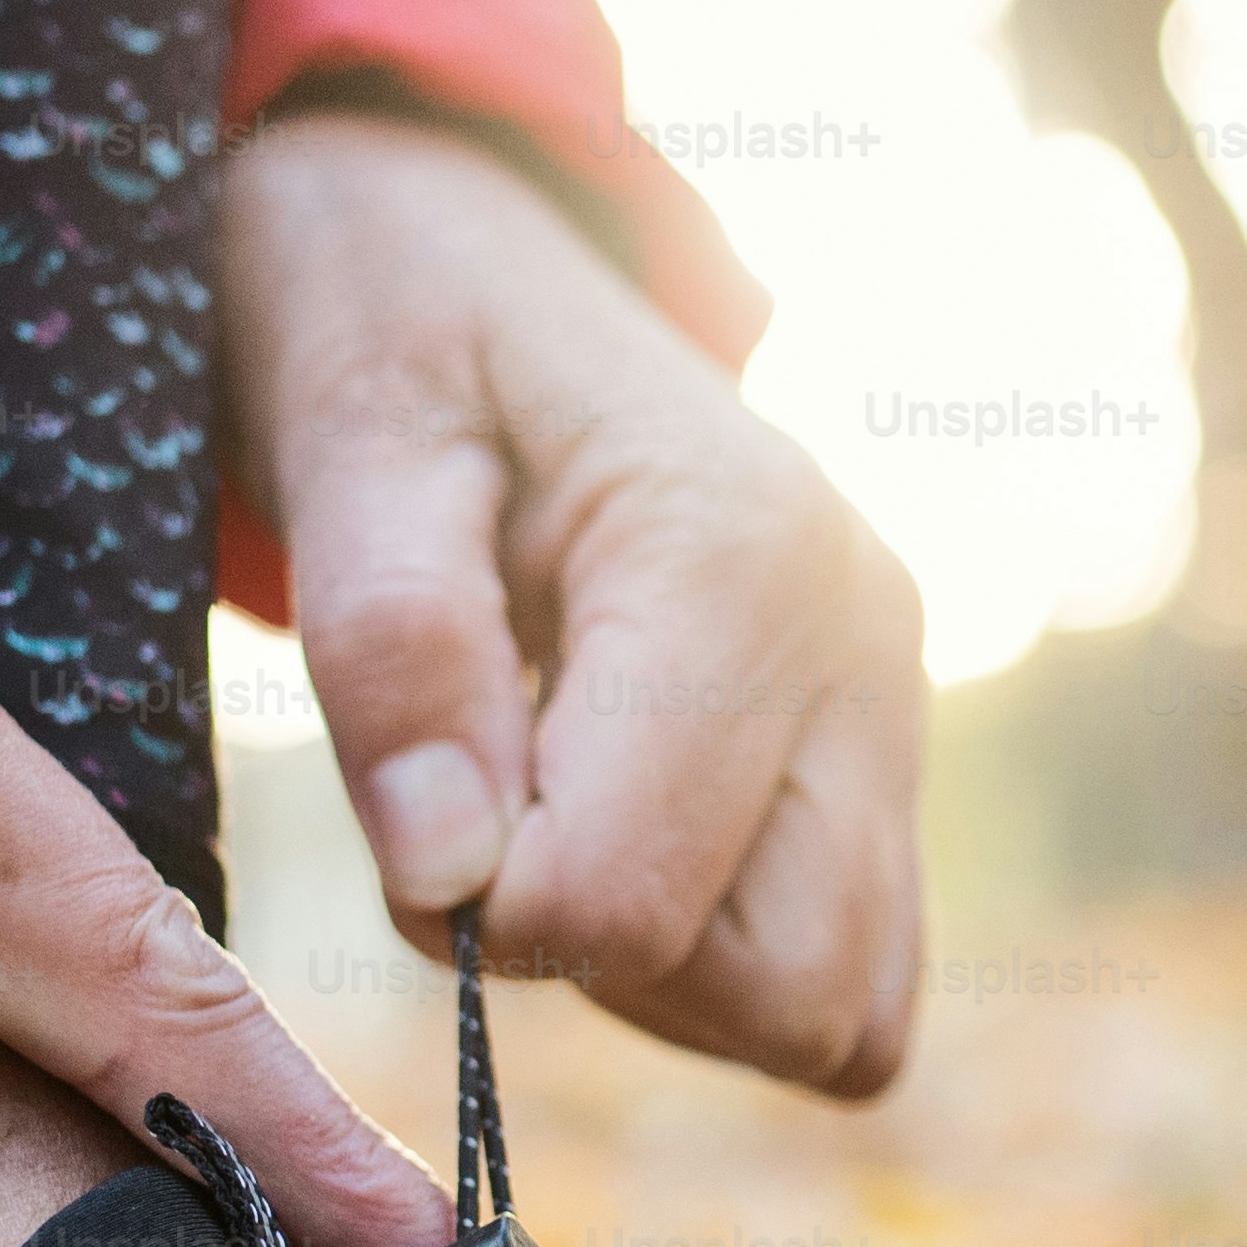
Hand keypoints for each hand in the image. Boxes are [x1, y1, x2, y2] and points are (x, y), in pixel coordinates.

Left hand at [222, 113, 925, 1095]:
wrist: (475, 238)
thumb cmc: (389, 320)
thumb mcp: (347, 437)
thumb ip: (394, 646)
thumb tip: (451, 878)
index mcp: (736, 559)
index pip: (631, 898)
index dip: (480, 909)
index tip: (409, 801)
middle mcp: (865, 642)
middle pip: (785, 988)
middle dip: (605, 967)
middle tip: (490, 833)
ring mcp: (898, 704)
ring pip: (842, 1007)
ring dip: (674, 983)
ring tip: (561, 823)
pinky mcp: (891, 751)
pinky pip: (862, 971)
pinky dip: (735, 968)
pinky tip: (631, 845)